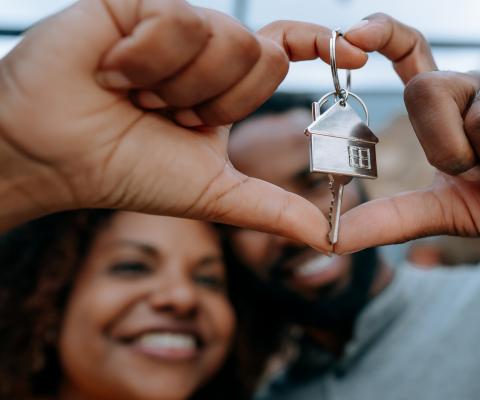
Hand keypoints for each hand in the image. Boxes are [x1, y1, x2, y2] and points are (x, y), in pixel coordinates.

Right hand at [0, 0, 367, 250]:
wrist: (53, 157)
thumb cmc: (126, 171)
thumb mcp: (215, 193)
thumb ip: (274, 209)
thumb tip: (330, 239)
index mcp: (226, 83)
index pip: (286, 49)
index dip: (324, 46)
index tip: (359, 53)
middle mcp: (206, 47)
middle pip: (264, 55)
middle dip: (218, 102)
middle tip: (168, 116)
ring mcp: (173, 21)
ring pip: (226, 39)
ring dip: (180, 88)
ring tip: (135, 96)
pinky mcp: (137, 3)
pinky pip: (180, 22)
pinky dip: (146, 63)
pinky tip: (111, 73)